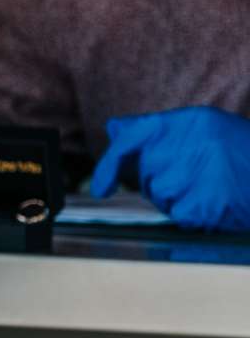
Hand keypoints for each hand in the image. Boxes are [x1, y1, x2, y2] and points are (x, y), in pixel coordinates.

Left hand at [90, 106, 249, 230]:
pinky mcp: (208, 205)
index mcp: (191, 122)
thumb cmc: (245, 154)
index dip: (111, 164)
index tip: (101, 187)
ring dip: (179, 199)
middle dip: (162, 181)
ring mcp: (200, 175)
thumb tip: (115, 129)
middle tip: (199, 178)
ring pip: (162, 196)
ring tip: (211, 189)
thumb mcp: (207, 129)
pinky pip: (181, 215)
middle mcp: (192, 145)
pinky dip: (194, 216)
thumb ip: (158, 129)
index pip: (132, 139)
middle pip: (147, 174)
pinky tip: (216, 204)